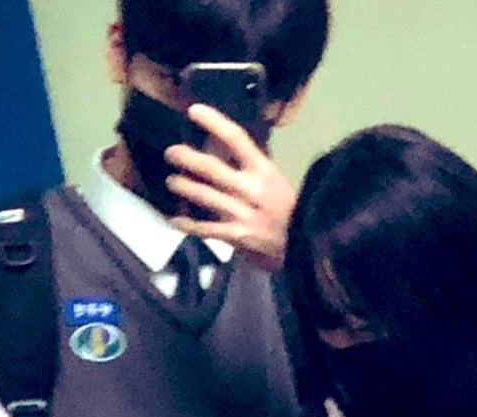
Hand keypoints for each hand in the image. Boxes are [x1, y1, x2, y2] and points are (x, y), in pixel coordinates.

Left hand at [164, 104, 297, 272]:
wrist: (305, 246)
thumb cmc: (291, 212)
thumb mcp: (277, 182)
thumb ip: (254, 168)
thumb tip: (229, 148)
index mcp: (264, 171)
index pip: (236, 139)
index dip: (214, 123)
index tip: (194, 111)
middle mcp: (251, 189)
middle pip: (212, 168)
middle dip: (187, 158)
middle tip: (171, 152)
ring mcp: (242, 213)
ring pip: (205, 196)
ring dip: (184, 187)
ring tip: (171, 181)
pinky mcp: (237, 236)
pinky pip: (206, 229)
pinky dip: (188, 225)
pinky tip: (175, 221)